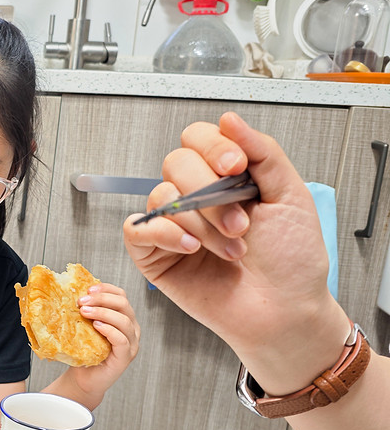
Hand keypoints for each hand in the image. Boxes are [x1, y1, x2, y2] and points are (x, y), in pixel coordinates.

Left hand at [65, 282, 139, 405]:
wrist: (83, 378)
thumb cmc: (84, 352)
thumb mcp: (84, 327)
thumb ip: (86, 311)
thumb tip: (71, 292)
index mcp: (123, 317)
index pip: (121, 295)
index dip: (106, 289)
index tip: (88, 288)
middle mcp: (131, 329)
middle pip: (124, 305)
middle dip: (102, 299)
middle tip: (81, 301)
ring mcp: (131, 343)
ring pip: (124, 321)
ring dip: (103, 312)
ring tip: (85, 312)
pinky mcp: (125, 357)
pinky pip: (122, 340)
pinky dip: (110, 330)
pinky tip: (97, 326)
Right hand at [122, 112, 341, 359]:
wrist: (285, 311)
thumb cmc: (291, 261)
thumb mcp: (289, 195)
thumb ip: (263, 152)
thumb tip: (230, 119)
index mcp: (225, 177)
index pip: (198, 139)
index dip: (213, 147)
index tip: (236, 167)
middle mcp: (195, 196)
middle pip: (176, 162)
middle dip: (211, 193)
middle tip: (241, 224)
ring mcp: (172, 225)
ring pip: (162, 196)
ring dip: (200, 223)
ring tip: (230, 249)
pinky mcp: (154, 255)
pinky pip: (138, 228)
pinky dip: (165, 234)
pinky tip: (192, 249)